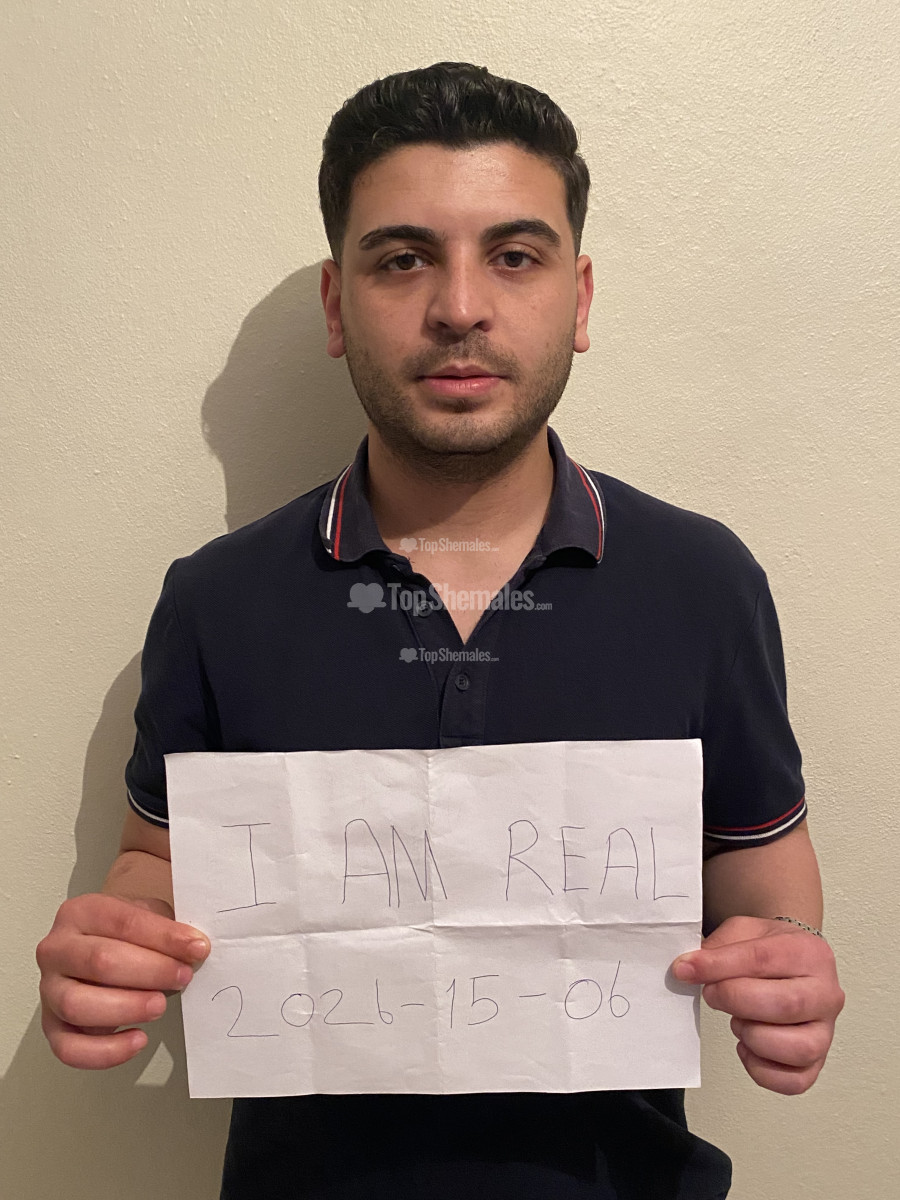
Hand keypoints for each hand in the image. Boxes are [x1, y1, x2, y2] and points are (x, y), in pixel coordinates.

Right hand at [36, 893, 209, 1069]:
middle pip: (99, 961)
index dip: (163, 937)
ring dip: (126, 1008)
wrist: (102, 948)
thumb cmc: (127, 935)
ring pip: (77, 1005)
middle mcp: (56, 949)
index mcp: (81, 912)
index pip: (122, 922)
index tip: (197, 948)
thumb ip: (169, 931)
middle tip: (183, 977)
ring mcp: (49, 989)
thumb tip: (195, 949)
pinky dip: (105, 1051)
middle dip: (149, 972)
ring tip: (160, 1006)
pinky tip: (138, 1039)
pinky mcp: (51, 1026)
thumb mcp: (149, 918)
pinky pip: (69, 1048)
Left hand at [672, 915, 844, 1094]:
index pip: (763, 959)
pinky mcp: (817, 1062)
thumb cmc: (769, 948)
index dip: (719, 966)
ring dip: (753, 1036)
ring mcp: (825, 1031)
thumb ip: (717, 949)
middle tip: (712, 994)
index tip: (686, 969)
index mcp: (809, 953)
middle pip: (786, 1005)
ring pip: (797, 1048)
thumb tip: (687, 970)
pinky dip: (761, 1069)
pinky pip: (794, 1081)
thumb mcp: (743, 932)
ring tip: (738, 1020)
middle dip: (735, 1001)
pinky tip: (747, 1047)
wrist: (794, 962)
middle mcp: (827, 994)